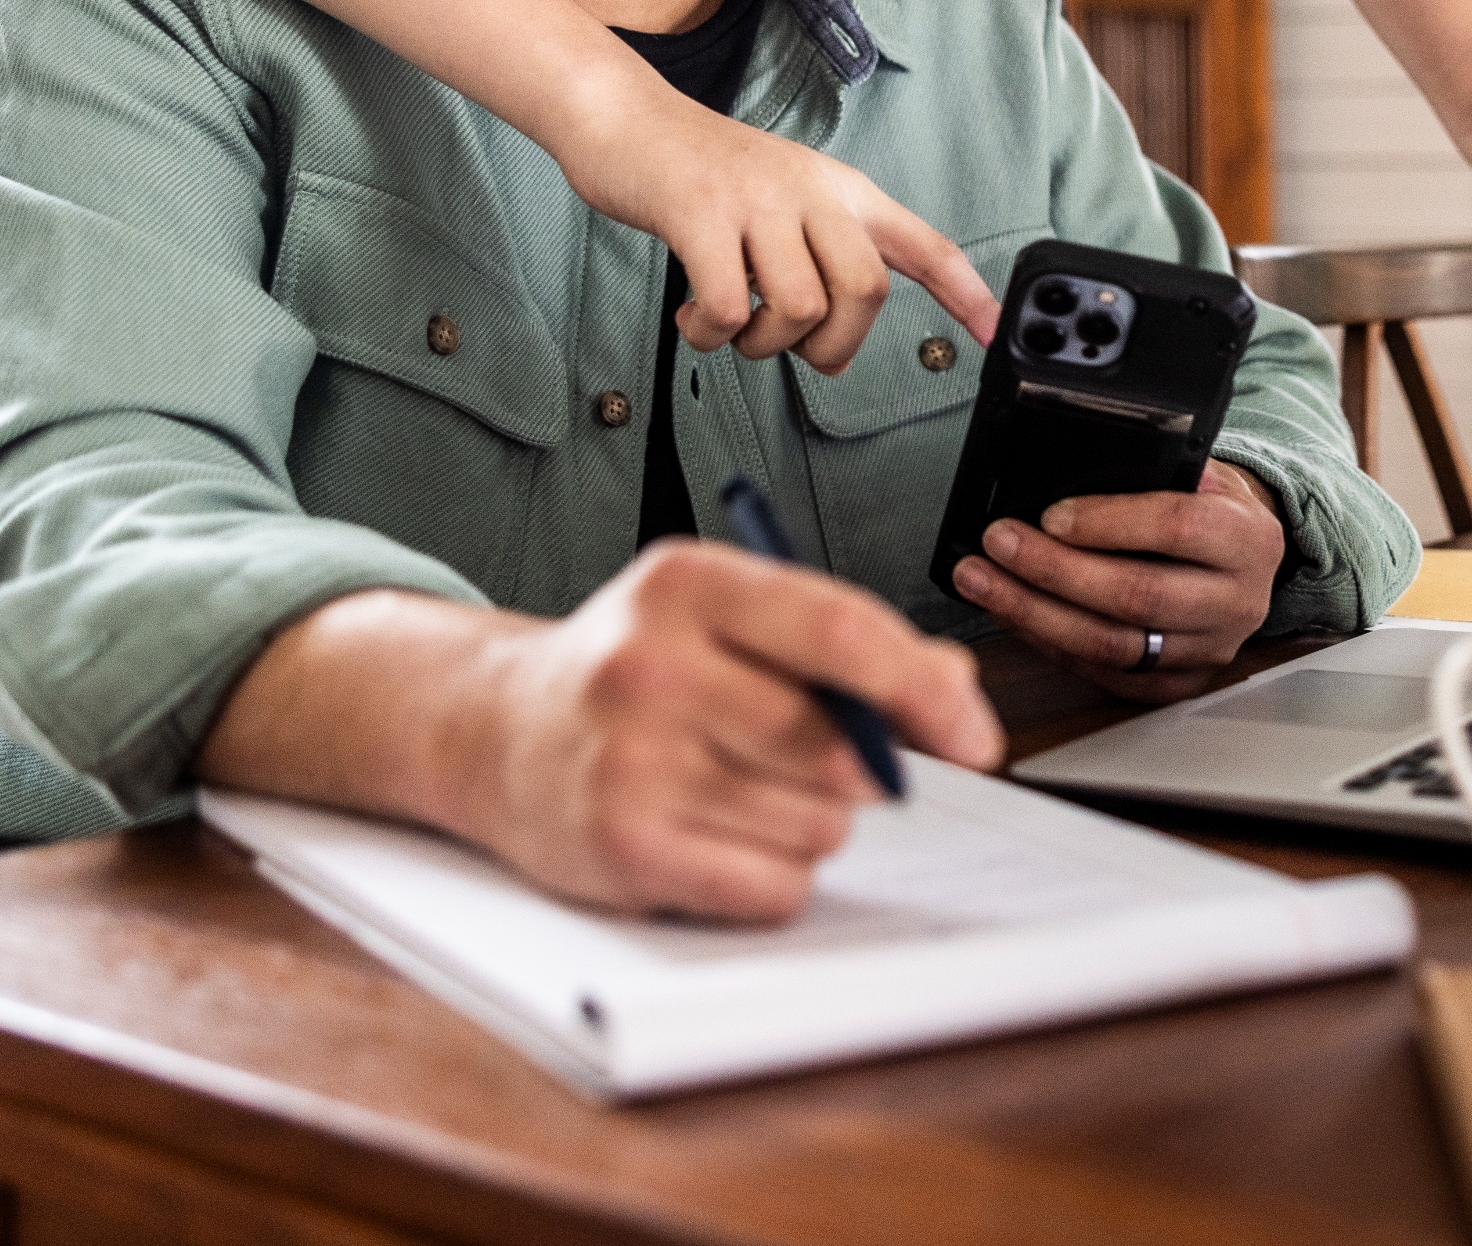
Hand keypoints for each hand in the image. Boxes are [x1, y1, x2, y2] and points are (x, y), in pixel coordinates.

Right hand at [440, 542, 1002, 918]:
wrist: (495, 730)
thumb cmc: (634, 671)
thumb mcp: (726, 619)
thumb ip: (845, 643)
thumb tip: (955, 693)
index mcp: (688, 583)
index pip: (842, 631)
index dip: (925, 692)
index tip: (976, 737)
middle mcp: (651, 664)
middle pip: (839, 746)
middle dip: (863, 771)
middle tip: (820, 763)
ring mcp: (630, 759)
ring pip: (817, 825)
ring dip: (811, 823)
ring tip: (742, 791)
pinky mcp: (621, 847)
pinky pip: (772, 887)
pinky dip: (772, 877)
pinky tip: (720, 838)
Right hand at [546, 62, 1000, 371]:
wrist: (625, 116)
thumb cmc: (702, 172)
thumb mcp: (783, 196)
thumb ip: (820, 251)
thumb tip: (836, 335)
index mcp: (839, 191)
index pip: (921, 243)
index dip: (965, 291)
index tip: (996, 332)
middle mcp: (809, 190)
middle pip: (865, 290)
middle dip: (833, 344)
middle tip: (791, 347)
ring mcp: (755, 199)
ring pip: (798, 307)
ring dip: (762, 345)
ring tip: (731, 326)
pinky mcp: (699, 214)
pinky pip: (729, 308)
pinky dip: (711, 335)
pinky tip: (693, 320)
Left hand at [950, 461, 1287, 700]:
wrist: (1248, 560)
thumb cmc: (1212, 508)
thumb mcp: (1200, 471)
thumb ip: (1153, 470)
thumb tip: (1068, 469)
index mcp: (1248, 538)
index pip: (1178, 528)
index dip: (1108, 522)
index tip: (1051, 516)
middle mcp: (1237, 601)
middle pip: (1137, 595)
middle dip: (1054, 570)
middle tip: (999, 544)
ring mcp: (1208, 650)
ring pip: (1113, 644)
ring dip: (1036, 613)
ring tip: (984, 582)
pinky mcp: (1177, 683)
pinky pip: (1105, 673)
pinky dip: (1050, 644)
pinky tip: (1014, 614)